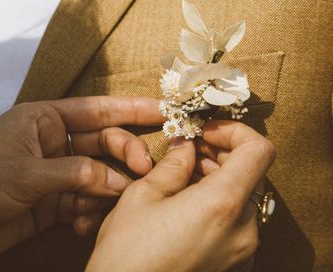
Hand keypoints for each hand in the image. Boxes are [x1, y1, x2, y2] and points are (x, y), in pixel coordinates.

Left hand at [0, 96, 161, 265]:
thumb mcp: (25, 175)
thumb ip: (75, 174)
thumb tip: (118, 179)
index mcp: (43, 120)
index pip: (96, 109)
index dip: (132, 109)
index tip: (165, 110)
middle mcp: (53, 143)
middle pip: (103, 142)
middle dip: (127, 153)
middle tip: (145, 170)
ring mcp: (54, 173)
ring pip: (99, 174)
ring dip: (113, 188)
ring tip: (122, 201)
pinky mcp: (52, 202)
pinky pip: (86, 201)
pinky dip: (94, 211)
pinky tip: (89, 223)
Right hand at [87, 120, 275, 271]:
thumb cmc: (128, 252)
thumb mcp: (143, 195)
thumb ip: (173, 164)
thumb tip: (186, 145)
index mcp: (222, 205)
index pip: (259, 151)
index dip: (235, 131)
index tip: (206, 130)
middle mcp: (243, 230)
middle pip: (251, 174)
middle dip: (221, 153)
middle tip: (187, 148)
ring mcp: (242, 251)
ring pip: (243, 198)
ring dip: (218, 178)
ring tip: (181, 176)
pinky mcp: (234, 265)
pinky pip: (237, 223)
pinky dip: (218, 204)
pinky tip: (185, 204)